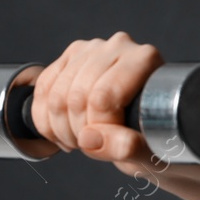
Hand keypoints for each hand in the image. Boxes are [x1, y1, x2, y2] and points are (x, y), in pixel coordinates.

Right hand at [29, 32, 164, 174]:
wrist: (152, 132)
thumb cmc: (157, 141)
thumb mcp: (151, 153)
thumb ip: (129, 149)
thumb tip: (90, 138)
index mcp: (145, 60)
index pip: (103, 98)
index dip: (101, 129)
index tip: (113, 143)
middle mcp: (118, 46)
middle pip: (76, 96)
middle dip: (79, 133)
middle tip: (93, 147)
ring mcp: (90, 49)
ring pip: (55, 96)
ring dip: (61, 130)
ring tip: (82, 141)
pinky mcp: (69, 59)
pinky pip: (42, 91)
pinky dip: (45, 120)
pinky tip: (64, 132)